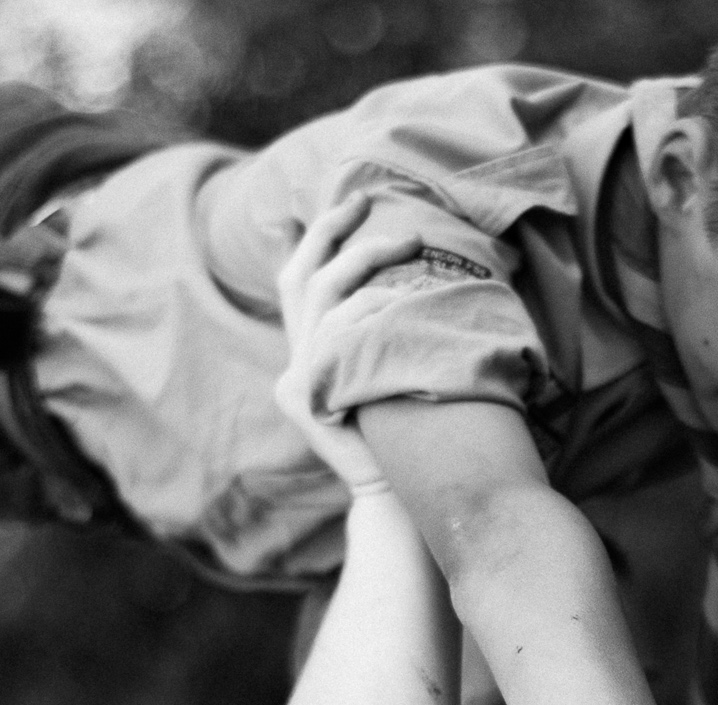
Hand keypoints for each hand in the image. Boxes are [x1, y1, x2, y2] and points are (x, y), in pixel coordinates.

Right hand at [273, 195, 421, 495]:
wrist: (403, 493)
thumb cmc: (412, 429)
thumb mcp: (397, 367)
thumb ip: (390, 328)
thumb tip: (419, 276)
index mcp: (315, 349)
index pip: (303, 277)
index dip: (322, 234)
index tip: (355, 199)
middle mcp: (299, 359)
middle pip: (305, 276)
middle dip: (335, 231)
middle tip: (370, 200)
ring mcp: (298, 379)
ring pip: (325, 297)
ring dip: (368, 262)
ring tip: (413, 243)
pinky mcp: (306, 397)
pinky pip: (339, 335)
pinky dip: (373, 311)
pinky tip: (403, 297)